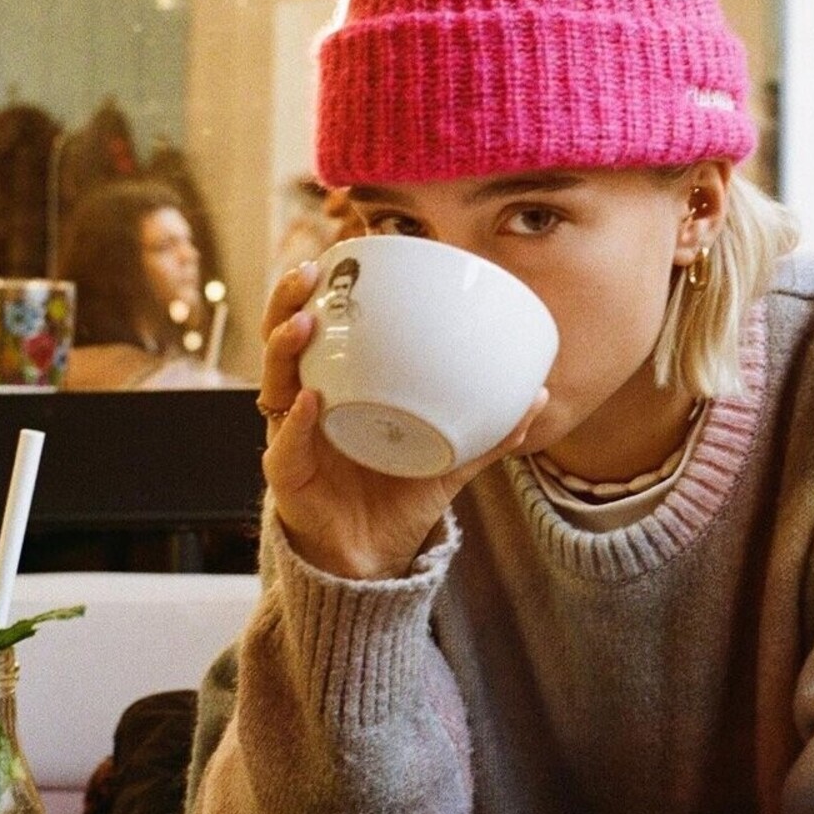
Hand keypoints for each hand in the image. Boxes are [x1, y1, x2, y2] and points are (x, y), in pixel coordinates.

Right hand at [258, 262, 546, 580]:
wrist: (370, 558)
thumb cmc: (397, 497)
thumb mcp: (447, 457)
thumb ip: (487, 431)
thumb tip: (538, 396)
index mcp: (338, 387)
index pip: (319, 328)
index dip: (318, 290)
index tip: (337, 254)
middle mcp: (306, 405)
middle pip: (283, 342)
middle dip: (287, 302)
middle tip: (309, 272)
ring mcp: (292, 438)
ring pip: (275, 383)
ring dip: (285, 348)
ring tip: (304, 321)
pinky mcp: (287, 478)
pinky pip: (286, 445)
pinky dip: (298, 422)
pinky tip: (312, 399)